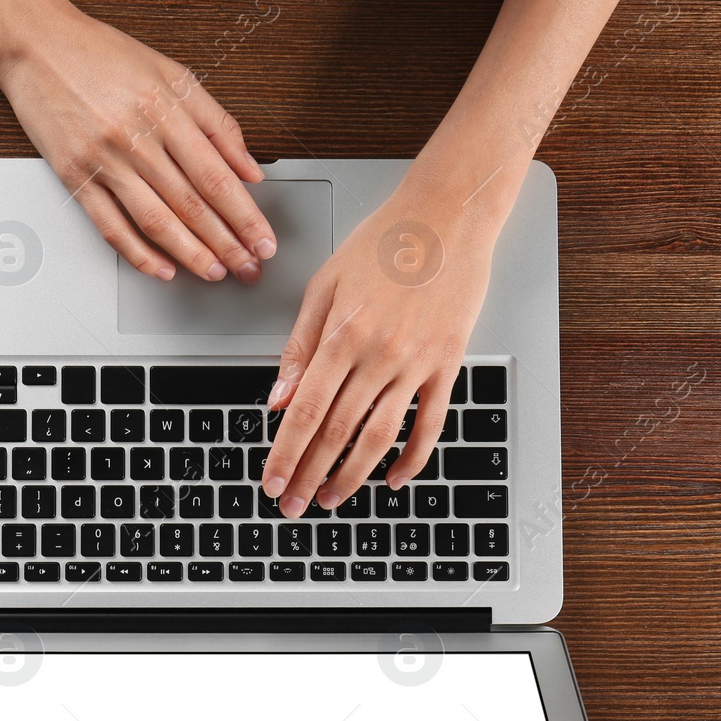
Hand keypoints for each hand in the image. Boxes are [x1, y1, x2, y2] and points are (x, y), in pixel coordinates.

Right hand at [0, 7, 276, 282]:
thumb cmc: (102, 54)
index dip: (244, 215)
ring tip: (215, 273)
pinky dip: (138, 252)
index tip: (263, 240)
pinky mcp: (74, 175)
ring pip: (156, 219)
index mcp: (166, 109)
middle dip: (227, 243)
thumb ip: (216, 122)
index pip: (217, 176)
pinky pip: (111, 224)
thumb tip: (250, 168)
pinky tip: (161, 269)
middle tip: (249, 268)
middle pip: (192, 203)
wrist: (35, 42)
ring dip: (190, 253)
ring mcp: (104, 159)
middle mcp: (136, 136)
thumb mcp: (172, 73)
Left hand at [260, 184, 495, 516]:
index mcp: (343, 335)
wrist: (448, 216)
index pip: (306, 411)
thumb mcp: (326, 285)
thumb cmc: (384, 241)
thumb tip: (279, 398)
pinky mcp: (448, 364)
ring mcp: (417, 363)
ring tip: (331, 498)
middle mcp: (380, 355)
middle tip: (292, 504)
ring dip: (353, 476)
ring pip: (380, 436)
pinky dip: (412, 457)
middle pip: (338, 432)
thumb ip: (300, 345)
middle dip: (310, 474)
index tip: (272, 482)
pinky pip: (430, 423)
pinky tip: (393, 478)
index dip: (286, 453)